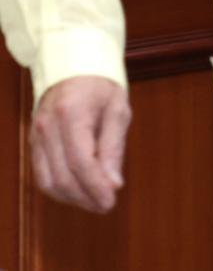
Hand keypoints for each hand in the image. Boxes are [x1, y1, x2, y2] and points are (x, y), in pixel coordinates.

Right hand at [30, 76, 129, 212]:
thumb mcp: (118, 109)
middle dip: (84, 197)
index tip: (110, 201)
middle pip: (62, 175)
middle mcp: (47, 127)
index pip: (80, 161)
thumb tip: (114, 184)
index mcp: (71, 114)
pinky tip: (78, 191)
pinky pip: (41, 174)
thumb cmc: (101, 86)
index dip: (94, 186)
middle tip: (106, 205)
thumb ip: (114, 147)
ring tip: (94, 202)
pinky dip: (59, 188)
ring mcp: (36, 136)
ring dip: (71, 198)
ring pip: (47, 181)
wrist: (73, 67)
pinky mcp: (33, 143)